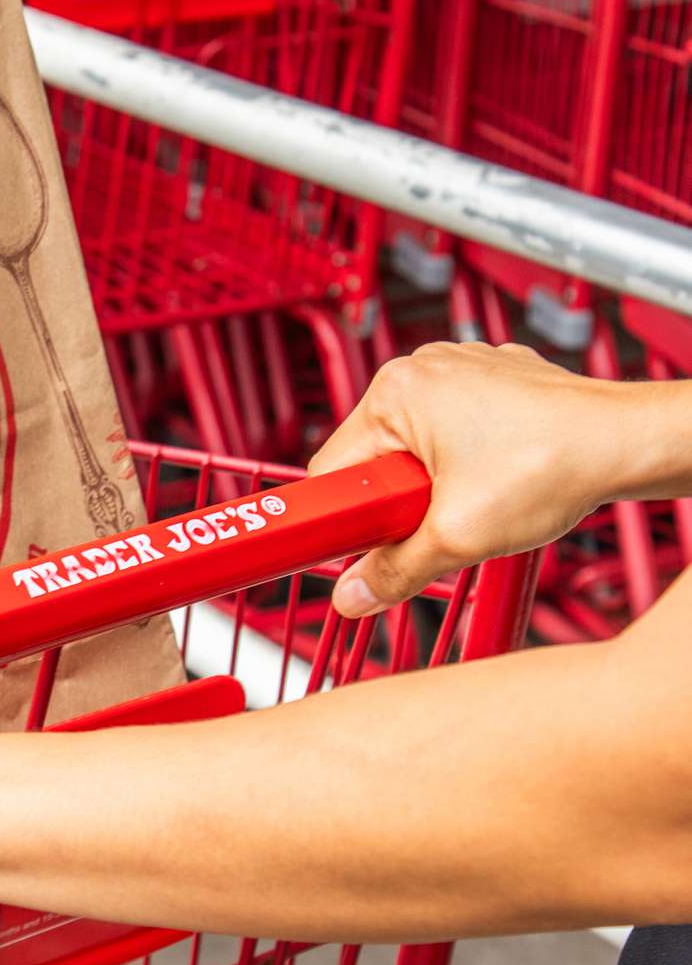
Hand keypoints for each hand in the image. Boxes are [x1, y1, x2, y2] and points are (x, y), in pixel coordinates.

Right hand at [310, 342, 636, 616]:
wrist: (631, 443)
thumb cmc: (556, 463)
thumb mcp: (457, 535)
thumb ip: (393, 570)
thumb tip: (354, 595)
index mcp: (395, 391)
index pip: (332, 469)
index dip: (350, 516)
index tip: (370, 543)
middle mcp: (421, 369)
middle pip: (375, 460)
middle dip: (401, 501)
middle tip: (443, 519)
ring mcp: (458, 370)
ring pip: (414, 449)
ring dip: (433, 485)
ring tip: (477, 498)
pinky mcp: (489, 381)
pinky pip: (451, 432)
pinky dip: (465, 463)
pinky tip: (498, 479)